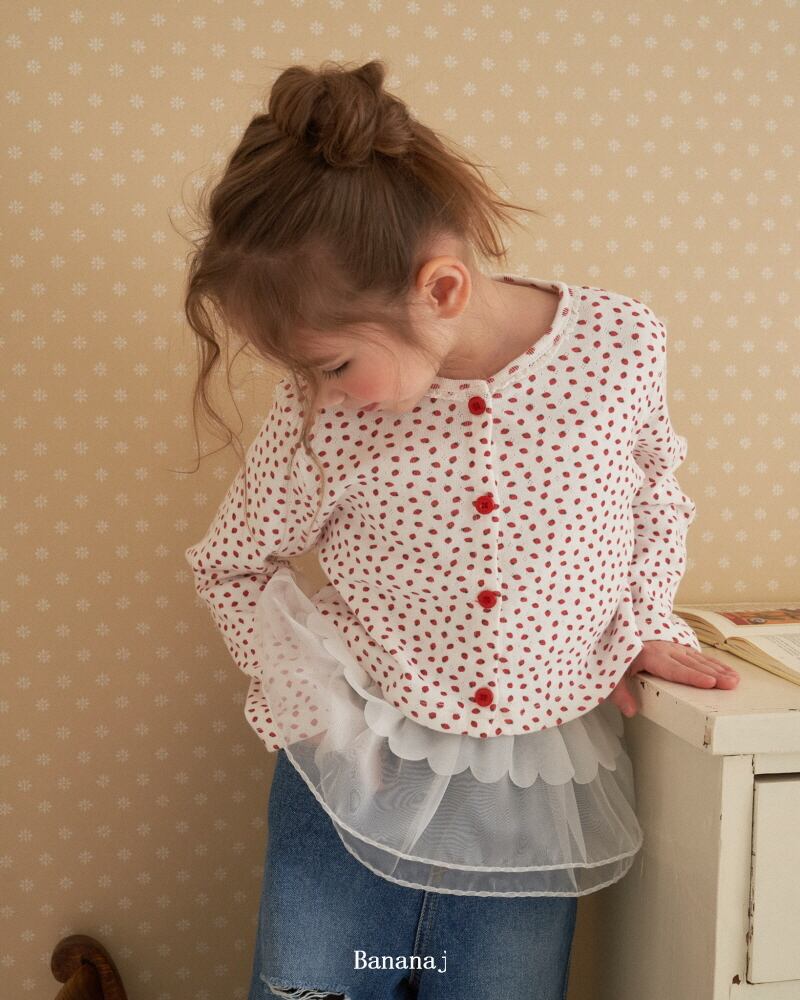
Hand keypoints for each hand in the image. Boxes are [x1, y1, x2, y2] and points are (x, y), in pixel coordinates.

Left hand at [608, 640, 739, 717]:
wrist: (622, 631)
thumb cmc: (620, 657)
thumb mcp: (613, 674)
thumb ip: (619, 693)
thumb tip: (630, 711)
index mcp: (649, 656)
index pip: (673, 669)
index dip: (691, 676)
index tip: (709, 683)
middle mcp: (665, 650)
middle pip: (691, 664)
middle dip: (712, 675)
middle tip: (730, 685)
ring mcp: (674, 647)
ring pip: (699, 659)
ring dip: (718, 670)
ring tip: (734, 681)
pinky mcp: (680, 648)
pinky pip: (700, 656)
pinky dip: (716, 664)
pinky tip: (729, 672)